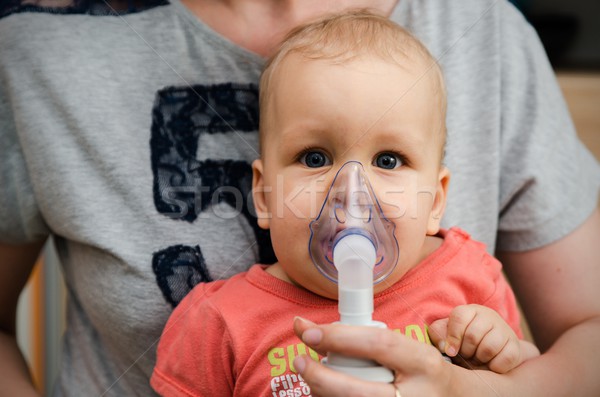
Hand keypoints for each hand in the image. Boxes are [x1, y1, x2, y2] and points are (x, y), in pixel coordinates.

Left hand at [292, 317, 460, 396]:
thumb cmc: (423, 373)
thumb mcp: (409, 350)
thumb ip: (371, 340)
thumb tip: (313, 331)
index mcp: (423, 364)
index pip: (377, 345)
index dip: (339, 337)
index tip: (308, 331)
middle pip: (356, 392)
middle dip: (319, 378)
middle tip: (298, 361)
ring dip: (322, 393)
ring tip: (312, 377)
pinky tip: (325, 392)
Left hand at [429, 304, 537, 373]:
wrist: (491, 349)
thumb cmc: (463, 342)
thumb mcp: (447, 335)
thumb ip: (439, 335)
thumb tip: (444, 347)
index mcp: (470, 310)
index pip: (459, 317)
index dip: (452, 337)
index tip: (450, 351)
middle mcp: (489, 316)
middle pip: (472, 336)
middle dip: (465, 351)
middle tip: (466, 355)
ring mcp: (504, 330)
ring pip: (488, 348)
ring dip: (479, 359)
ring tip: (477, 358)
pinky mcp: (515, 346)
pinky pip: (504, 360)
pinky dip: (494, 367)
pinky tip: (490, 363)